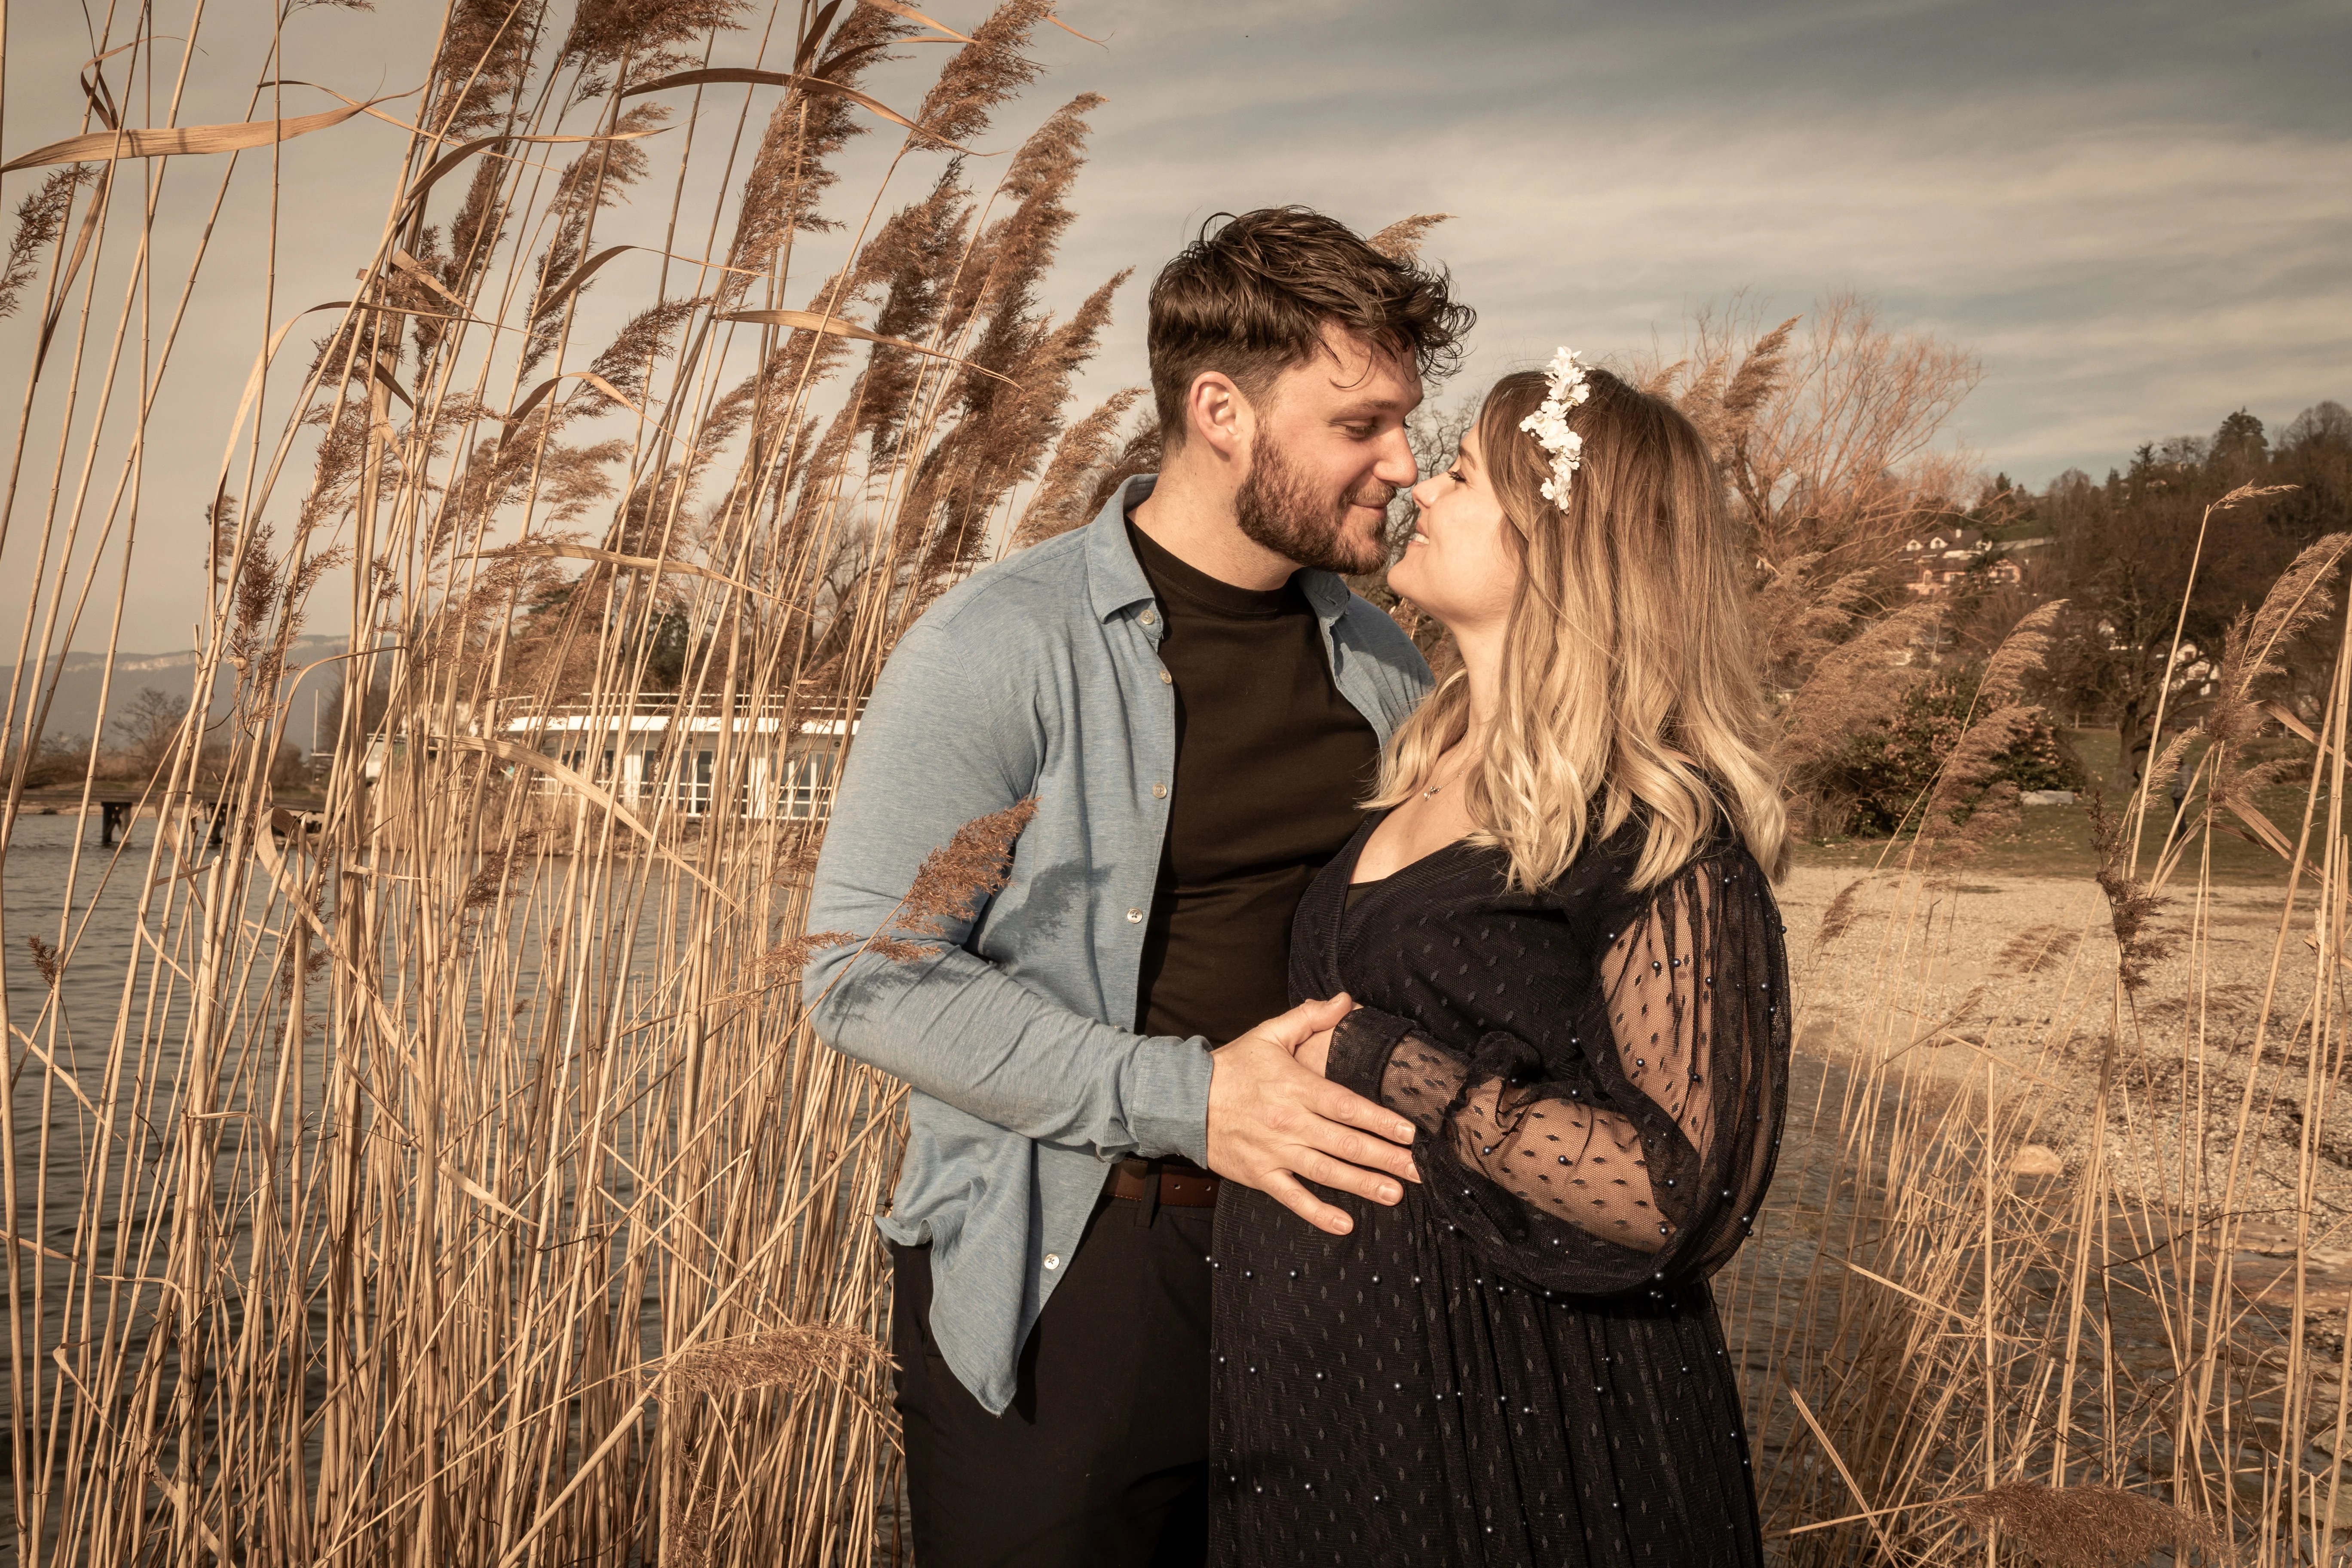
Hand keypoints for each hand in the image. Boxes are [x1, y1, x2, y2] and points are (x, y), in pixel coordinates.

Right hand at [1206, 994, 1420, 1235]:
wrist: (1183, 1099)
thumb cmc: (1232, 1066)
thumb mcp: (1269, 1033)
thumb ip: (1309, 1017)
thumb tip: (1345, 1000)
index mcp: (1296, 1087)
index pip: (1347, 1106)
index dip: (1380, 1120)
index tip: (1409, 1132)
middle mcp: (1289, 1122)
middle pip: (1345, 1143)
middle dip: (1386, 1157)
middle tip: (1419, 1170)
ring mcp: (1274, 1151)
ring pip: (1326, 1171)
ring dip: (1362, 1185)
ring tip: (1395, 1193)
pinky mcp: (1259, 1174)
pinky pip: (1292, 1197)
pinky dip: (1318, 1213)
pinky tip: (1344, 1224)